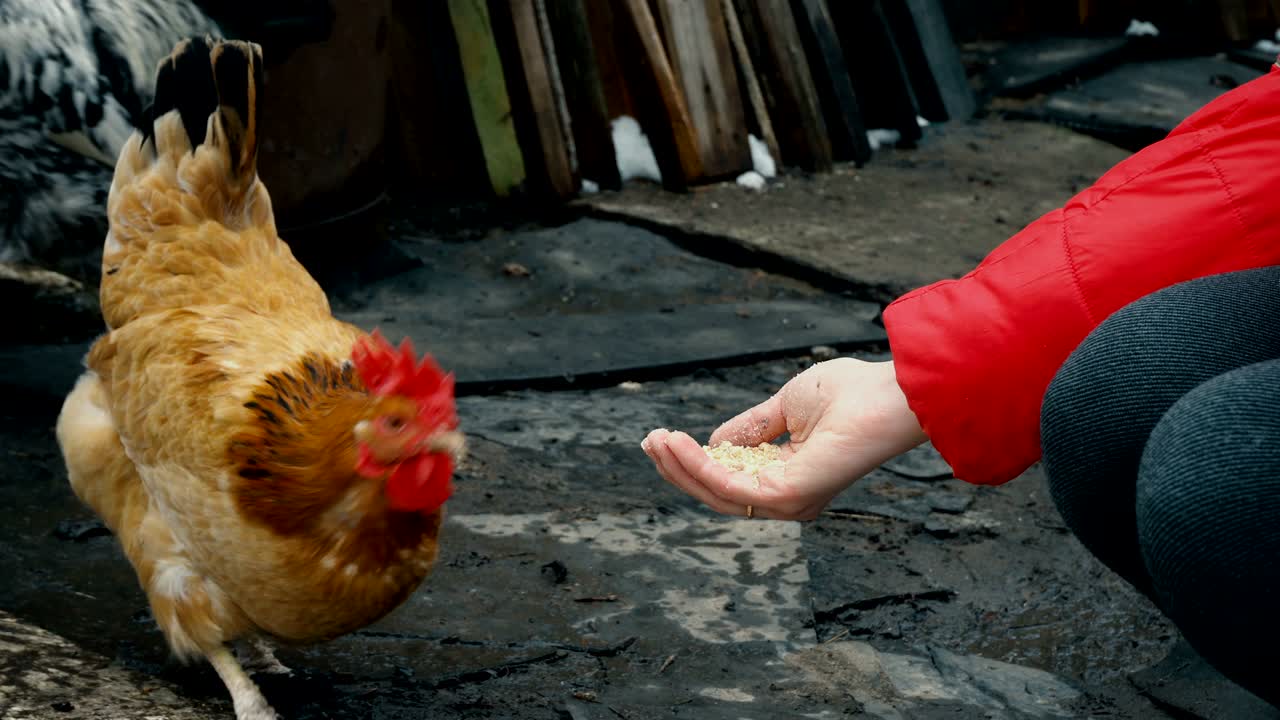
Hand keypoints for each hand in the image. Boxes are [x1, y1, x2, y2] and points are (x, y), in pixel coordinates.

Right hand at [641, 358, 926, 519]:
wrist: (889, 393)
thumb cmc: (851, 393)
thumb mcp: (785, 406)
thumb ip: (751, 427)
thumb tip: (713, 442)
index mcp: (791, 479)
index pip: (731, 482)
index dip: (692, 463)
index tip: (661, 438)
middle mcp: (790, 499)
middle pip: (717, 494)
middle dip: (677, 469)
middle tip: (649, 441)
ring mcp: (790, 503)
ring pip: (717, 494)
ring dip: (680, 467)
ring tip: (656, 440)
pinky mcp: (788, 497)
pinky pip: (729, 486)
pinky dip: (698, 465)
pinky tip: (680, 443)